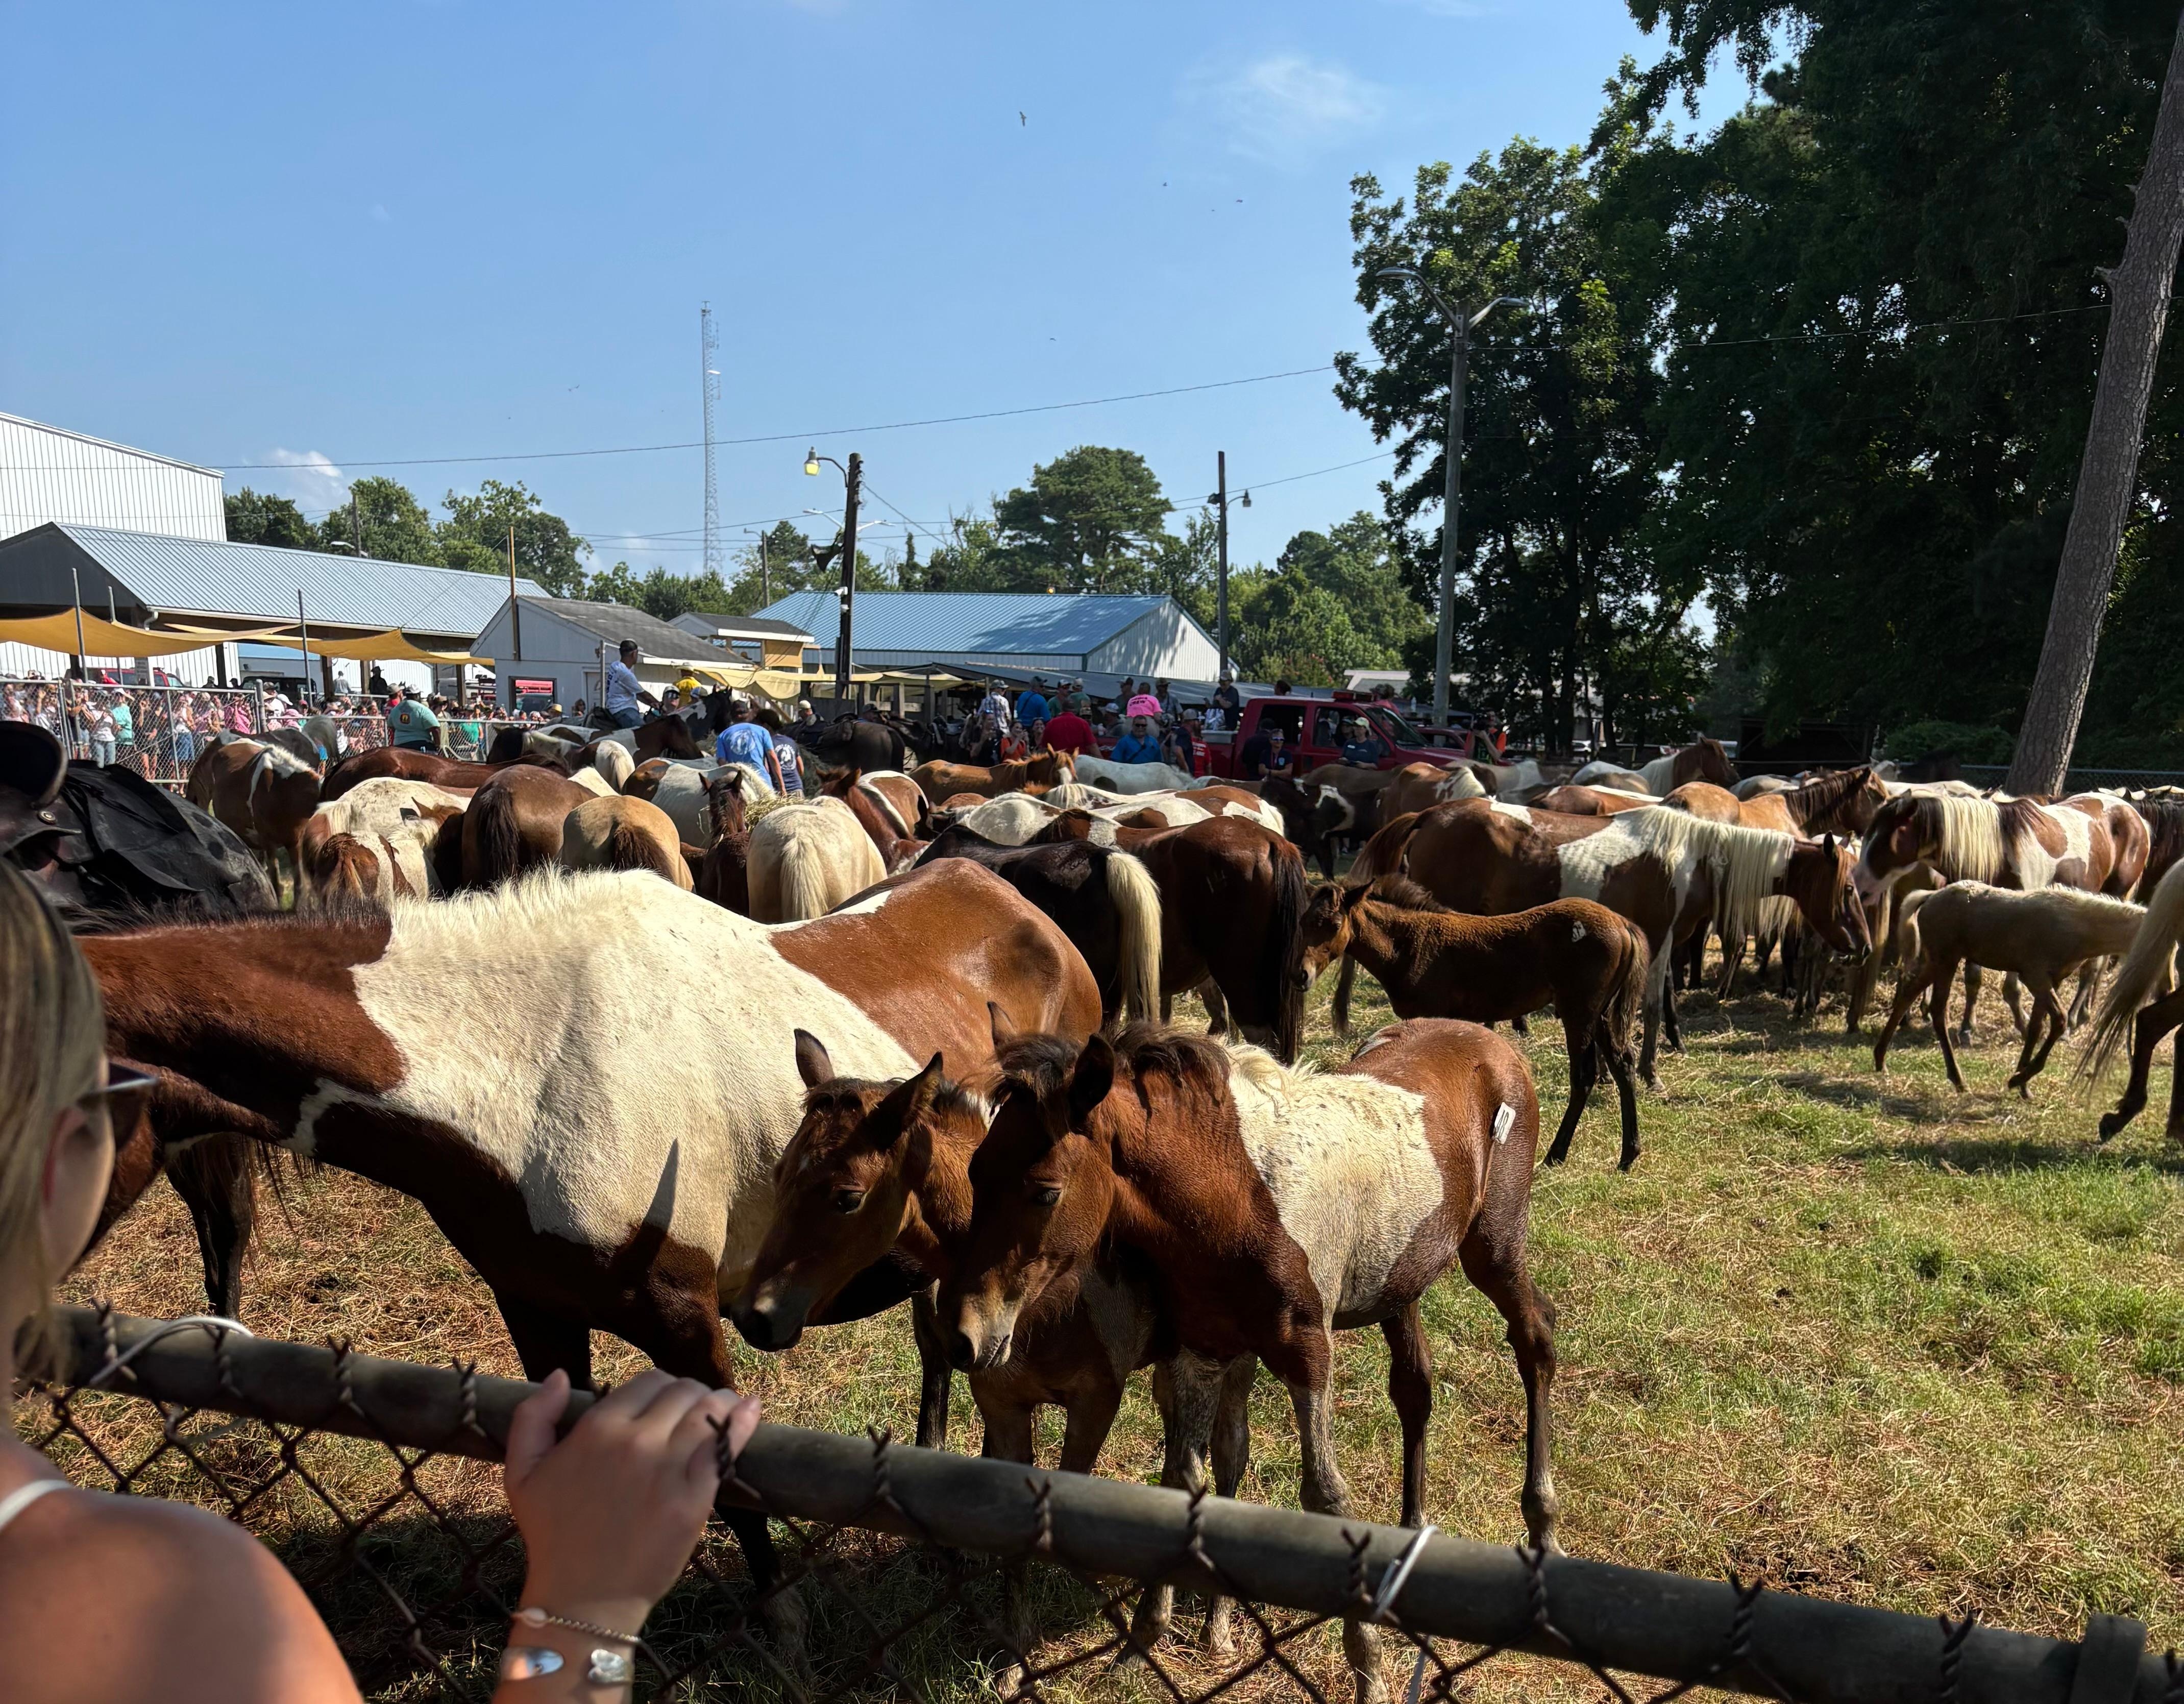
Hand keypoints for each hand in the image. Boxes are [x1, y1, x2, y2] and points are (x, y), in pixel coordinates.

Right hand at [503, 1368, 759, 1634]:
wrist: (581, 1600)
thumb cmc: (552, 1537)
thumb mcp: (521, 1473)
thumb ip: (533, 1417)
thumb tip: (558, 1376)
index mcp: (597, 1429)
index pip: (649, 1381)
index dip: (661, 1389)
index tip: (666, 1406)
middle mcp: (635, 1441)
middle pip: (683, 1390)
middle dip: (692, 1395)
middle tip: (695, 1413)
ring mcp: (667, 1469)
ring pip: (709, 1409)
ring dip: (722, 1403)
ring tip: (727, 1409)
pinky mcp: (694, 1499)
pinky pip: (726, 1446)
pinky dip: (744, 1422)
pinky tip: (751, 1410)